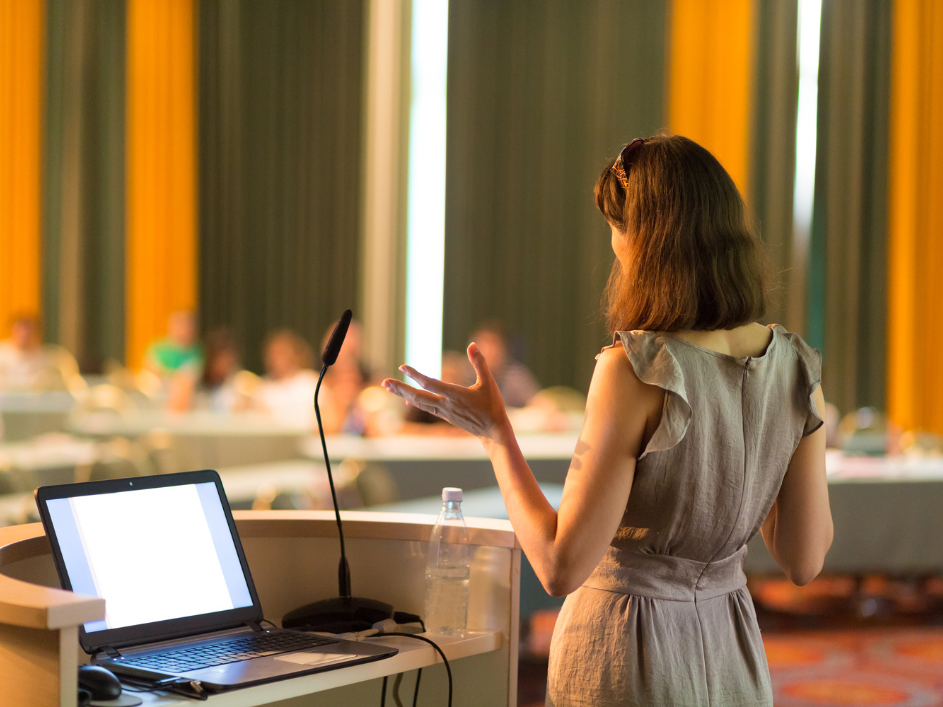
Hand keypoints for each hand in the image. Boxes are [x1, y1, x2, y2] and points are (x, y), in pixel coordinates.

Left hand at [383, 343, 510, 440]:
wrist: (493, 431)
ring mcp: (444, 412)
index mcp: (455, 395)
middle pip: (418, 396)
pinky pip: (426, 408)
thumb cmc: (492, 405)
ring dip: (403, 394)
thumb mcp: (488, 382)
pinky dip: (415, 402)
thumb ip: (480, 362)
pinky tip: (407, 400)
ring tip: (389, 387)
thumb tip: (472, 344)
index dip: (415, 375)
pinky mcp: (445, 416)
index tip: (403, 367)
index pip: (430, 384)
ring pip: (419, 402)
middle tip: (384, 382)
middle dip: (400, 389)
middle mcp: (446, 405)